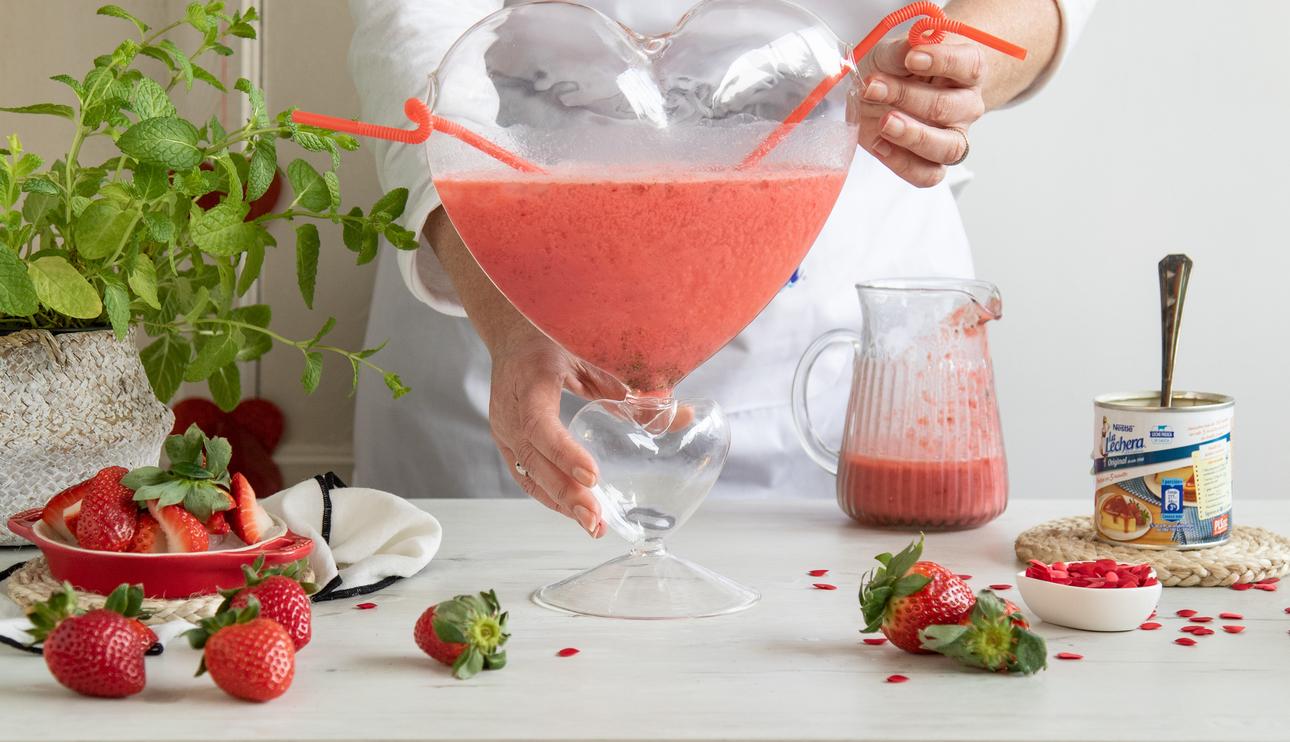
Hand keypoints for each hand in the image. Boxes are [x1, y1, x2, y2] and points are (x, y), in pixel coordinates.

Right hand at [487, 317, 623, 537]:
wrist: (513, 333)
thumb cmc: (556, 337)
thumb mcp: (592, 354)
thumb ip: (631, 386)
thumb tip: (681, 414)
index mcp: (529, 383)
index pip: (539, 425)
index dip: (564, 453)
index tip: (593, 476)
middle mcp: (509, 411)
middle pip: (533, 461)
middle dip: (565, 493)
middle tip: (596, 520)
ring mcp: (503, 428)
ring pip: (527, 474)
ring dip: (559, 502)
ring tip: (592, 526)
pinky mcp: (506, 441)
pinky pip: (525, 474)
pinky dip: (549, 495)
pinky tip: (575, 511)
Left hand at [858, 39, 986, 187]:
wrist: (880, 93)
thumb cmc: (894, 69)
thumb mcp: (892, 51)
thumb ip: (900, 51)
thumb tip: (909, 52)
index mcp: (966, 71)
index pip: (968, 66)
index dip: (942, 61)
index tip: (912, 57)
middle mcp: (966, 106)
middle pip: (949, 108)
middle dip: (908, 97)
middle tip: (875, 88)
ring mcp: (952, 137)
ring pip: (948, 148)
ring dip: (913, 136)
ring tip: (884, 122)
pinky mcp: (932, 163)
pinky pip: (927, 174)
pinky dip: (903, 163)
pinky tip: (880, 144)